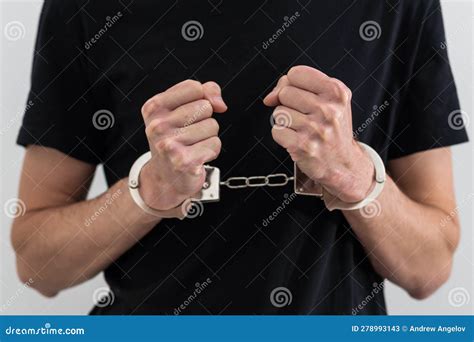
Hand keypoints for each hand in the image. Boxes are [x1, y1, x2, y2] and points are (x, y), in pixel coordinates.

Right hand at [139, 80, 226, 209]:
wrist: (165, 177)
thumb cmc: (175, 140)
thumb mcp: (181, 110)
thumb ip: (204, 93)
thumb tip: (220, 103)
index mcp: (154, 108)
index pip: (194, 88)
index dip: (201, 99)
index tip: (191, 113)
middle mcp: (158, 125)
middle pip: (205, 107)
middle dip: (204, 120)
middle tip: (189, 134)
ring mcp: (169, 144)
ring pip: (212, 126)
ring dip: (208, 137)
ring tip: (192, 146)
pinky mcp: (184, 161)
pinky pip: (215, 144)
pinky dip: (211, 151)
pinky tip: (197, 156)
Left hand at [264, 66, 373, 202]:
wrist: (343, 163)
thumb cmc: (332, 129)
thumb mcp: (328, 100)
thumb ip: (297, 87)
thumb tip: (269, 98)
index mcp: (336, 92)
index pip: (296, 73)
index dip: (291, 83)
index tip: (300, 95)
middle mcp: (328, 109)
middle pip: (285, 92)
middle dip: (288, 104)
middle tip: (303, 116)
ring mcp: (315, 129)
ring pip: (278, 112)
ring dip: (285, 121)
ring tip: (302, 129)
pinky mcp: (302, 146)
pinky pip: (276, 131)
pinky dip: (283, 136)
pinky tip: (298, 140)